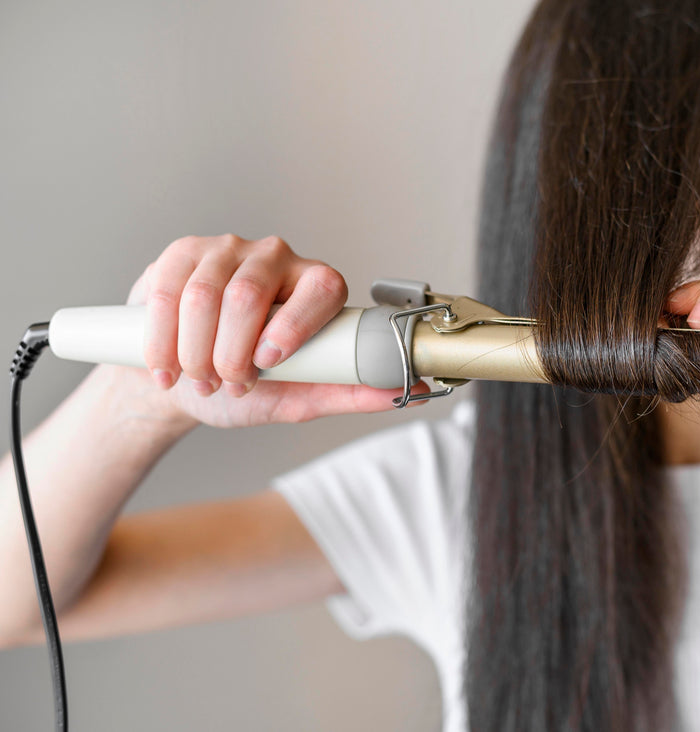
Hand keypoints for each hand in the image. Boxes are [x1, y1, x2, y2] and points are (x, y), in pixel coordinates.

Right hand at [120, 234, 419, 427]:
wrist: (183, 382)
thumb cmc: (246, 388)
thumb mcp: (299, 398)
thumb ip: (348, 392)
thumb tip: (409, 390)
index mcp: (317, 286)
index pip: (321, 288)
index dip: (293, 326)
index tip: (267, 362)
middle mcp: (278, 258)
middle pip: (249, 295)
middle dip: (230, 353)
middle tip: (227, 384)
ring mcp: (228, 250)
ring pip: (203, 296)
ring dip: (194, 352)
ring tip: (199, 379)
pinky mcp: (182, 253)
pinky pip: (166, 291)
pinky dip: (162, 340)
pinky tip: (166, 368)